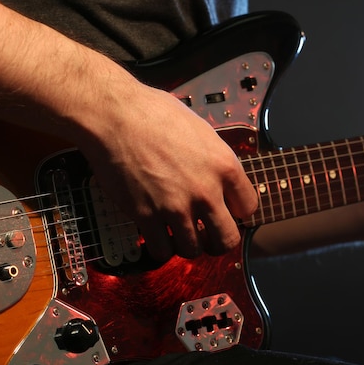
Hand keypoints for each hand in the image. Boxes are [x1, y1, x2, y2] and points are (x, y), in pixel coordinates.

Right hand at [83, 84, 257, 260]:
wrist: (115, 115)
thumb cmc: (154, 114)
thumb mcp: (201, 131)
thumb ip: (215, 160)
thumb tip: (220, 177)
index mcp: (224, 166)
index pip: (248, 208)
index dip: (237, 213)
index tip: (227, 211)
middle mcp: (205, 191)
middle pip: (227, 239)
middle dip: (218, 240)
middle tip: (207, 234)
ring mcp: (176, 206)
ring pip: (194, 250)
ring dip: (187, 244)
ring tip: (178, 231)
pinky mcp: (146, 216)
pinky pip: (162, 250)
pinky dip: (161, 247)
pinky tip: (157, 234)